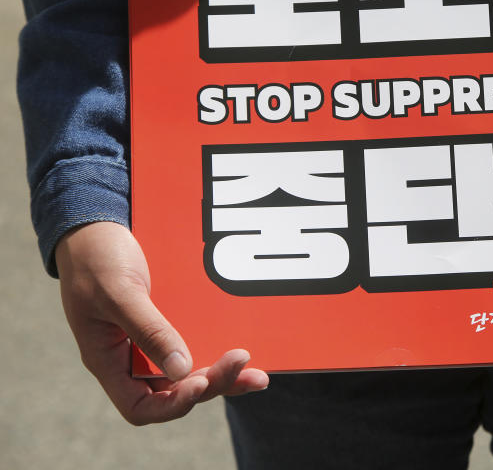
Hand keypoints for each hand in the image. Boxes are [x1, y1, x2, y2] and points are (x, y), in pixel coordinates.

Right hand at [55, 222, 268, 423]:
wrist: (95, 224)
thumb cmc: (95, 257)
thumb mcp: (119, 293)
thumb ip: (148, 330)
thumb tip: (182, 370)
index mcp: (108, 360)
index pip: (139, 407)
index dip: (172, 405)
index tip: (199, 384)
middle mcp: (132, 359)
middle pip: (175, 391)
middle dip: (211, 383)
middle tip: (241, 361)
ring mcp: (152, 342)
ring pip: (191, 373)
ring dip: (224, 375)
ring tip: (257, 374)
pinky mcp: (171, 322)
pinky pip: (197, 345)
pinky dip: (220, 350)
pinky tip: (248, 348)